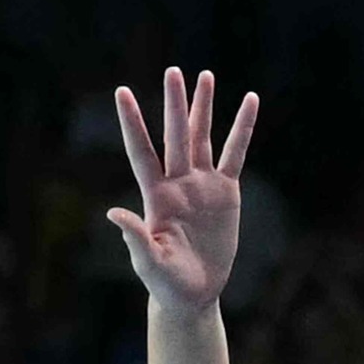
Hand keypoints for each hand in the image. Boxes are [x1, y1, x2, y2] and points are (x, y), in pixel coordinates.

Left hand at [110, 67, 258, 313]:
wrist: (193, 293)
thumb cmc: (165, 282)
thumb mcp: (149, 263)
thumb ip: (135, 238)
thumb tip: (113, 214)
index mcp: (156, 196)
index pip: (142, 151)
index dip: (132, 122)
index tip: (121, 91)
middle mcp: (177, 183)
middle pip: (175, 135)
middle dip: (174, 104)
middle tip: (173, 70)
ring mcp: (202, 185)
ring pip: (203, 137)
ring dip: (203, 108)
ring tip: (204, 75)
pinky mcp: (226, 192)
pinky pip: (236, 154)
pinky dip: (242, 129)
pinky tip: (250, 101)